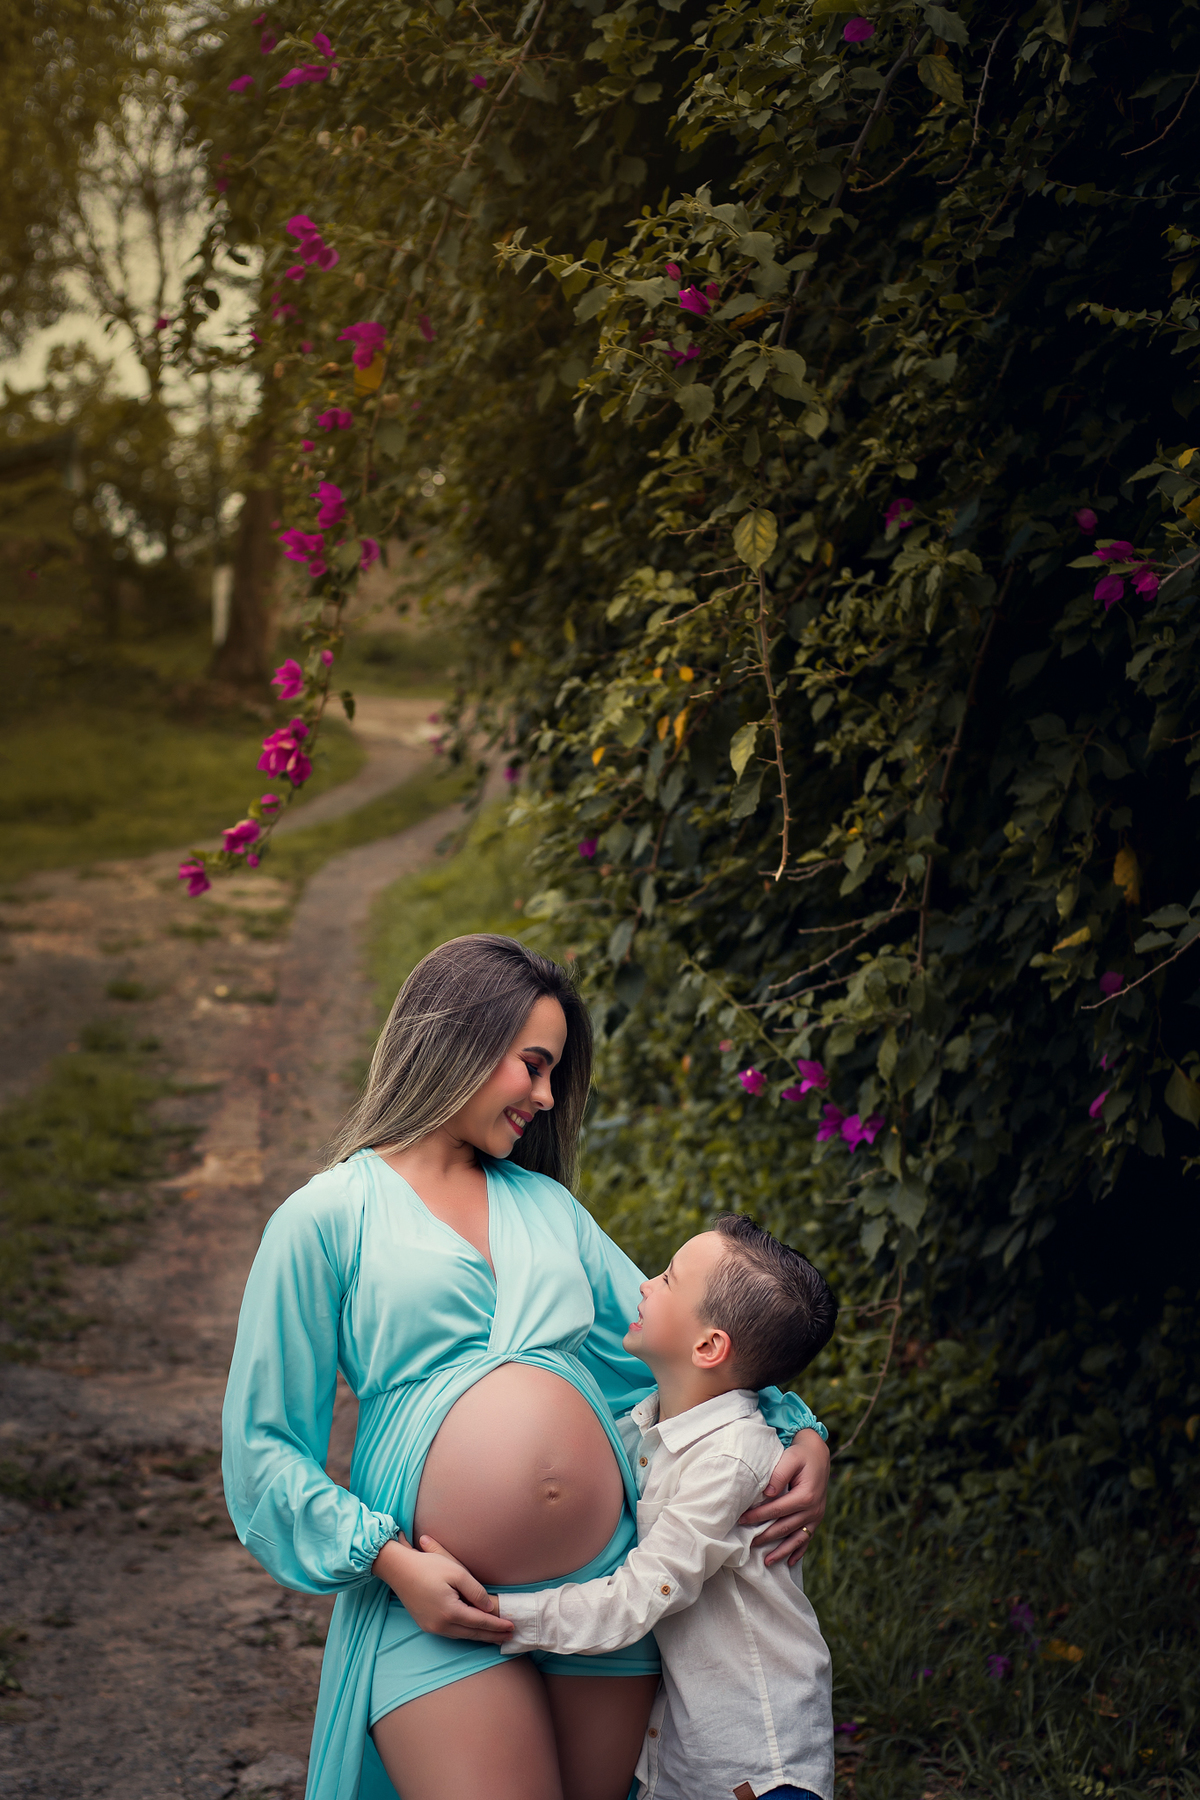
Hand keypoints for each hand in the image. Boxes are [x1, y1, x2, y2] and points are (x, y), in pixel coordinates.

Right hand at [371, 1535, 512, 1641]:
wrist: (399, 1569)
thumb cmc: (428, 1566)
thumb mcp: (457, 1572)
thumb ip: (475, 1591)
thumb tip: (488, 1608)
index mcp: (450, 1612)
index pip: (480, 1622)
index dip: (497, 1625)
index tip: (512, 1627)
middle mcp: (441, 1625)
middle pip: (473, 1634)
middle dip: (492, 1636)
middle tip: (510, 1637)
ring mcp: (432, 1627)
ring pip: (462, 1635)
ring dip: (480, 1636)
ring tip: (496, 1636)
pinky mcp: (426, 1624)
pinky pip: (451, 1633)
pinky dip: (466, 1632)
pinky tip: (473, 1630)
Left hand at [738, 1426, 829, 1565]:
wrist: (818, 1454)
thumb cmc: (800, 1454)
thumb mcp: (790, 1458)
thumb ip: (778, 1474)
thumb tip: (768, 1493)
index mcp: (806, 1495)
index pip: (777, 1510)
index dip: (758, 1516)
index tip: (742, 1520)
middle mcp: (813, 1509)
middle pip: (784, 1527)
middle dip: (765, 1536)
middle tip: (747, 1544)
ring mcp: (816, 1516)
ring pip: (796, 1538)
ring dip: (782, 1551)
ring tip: (767, 1562)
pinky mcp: (817, 1518)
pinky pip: (807, 1538)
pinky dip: (799, 1551)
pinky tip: (790, 1562)